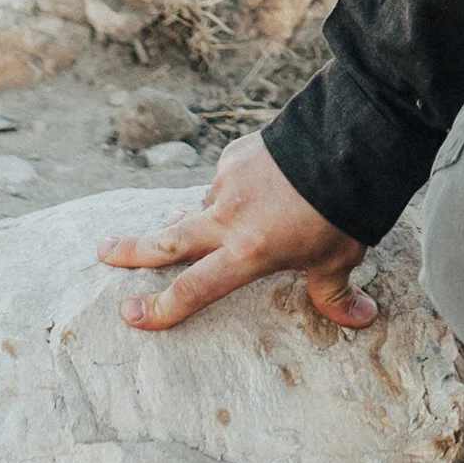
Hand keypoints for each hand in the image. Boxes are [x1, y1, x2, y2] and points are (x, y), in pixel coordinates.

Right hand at [101, 133, 375, 333]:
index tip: (131, 315)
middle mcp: (228, 218)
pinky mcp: (236, 153)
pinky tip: (253, 185)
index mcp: (248, 252)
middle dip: (130, 250)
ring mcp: (228, 182)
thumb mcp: (340, 259)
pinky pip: (226, 178)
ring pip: (200, 206)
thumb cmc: (346, 209)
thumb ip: (336, 293)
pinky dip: (231, 188)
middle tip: (102, 252)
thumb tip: (360, 319)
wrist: (350, 143)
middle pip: (167, 241)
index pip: (194, 289)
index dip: (161, 308)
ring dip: (195, 216)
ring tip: (193, 220)